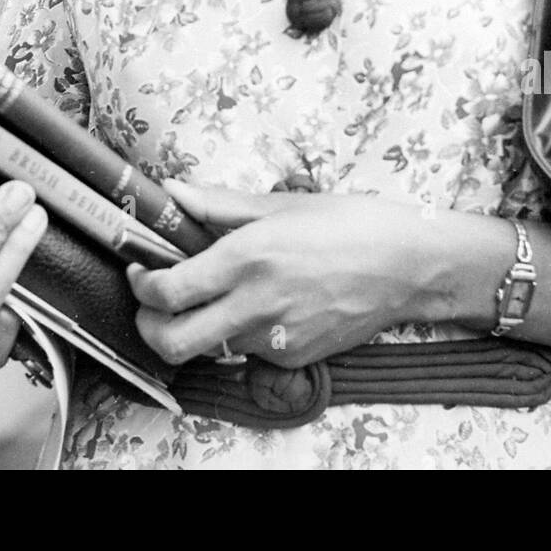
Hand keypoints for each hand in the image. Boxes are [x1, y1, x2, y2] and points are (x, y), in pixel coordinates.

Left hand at [126, 182, 439, 368]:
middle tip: (152, 301)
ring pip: (208, 349)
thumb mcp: (282, 204)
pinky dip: (238, 334)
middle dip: (148, 326)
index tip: (141, 268)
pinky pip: (248, 352)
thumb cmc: (352, 224)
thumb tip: (173, 191)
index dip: (142, 283)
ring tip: (205, 298)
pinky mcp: (294, 358)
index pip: (168, 289)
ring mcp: (276, 338)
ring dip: (195, 328)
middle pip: (173, 341)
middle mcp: (256, 304)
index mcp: (248, 257)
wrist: (410, 266)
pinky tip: (256, 306)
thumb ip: (219, 204)